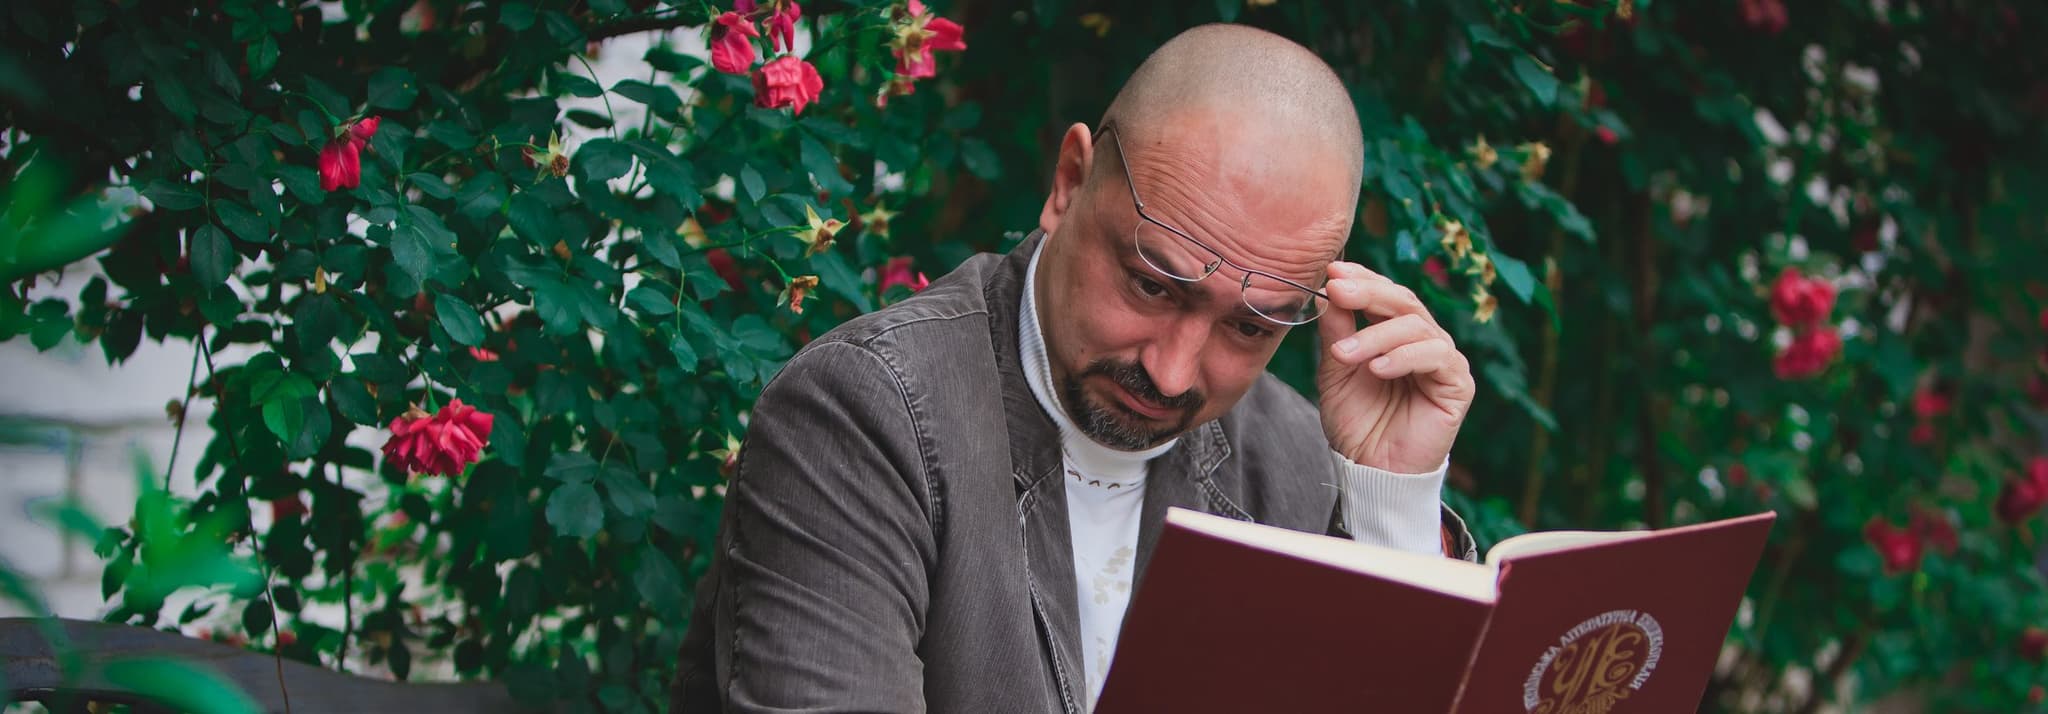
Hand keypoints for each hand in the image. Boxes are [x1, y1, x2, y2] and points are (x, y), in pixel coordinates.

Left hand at [1315, 261, 1475, 473]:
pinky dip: (1404, 358)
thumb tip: (1330, 290)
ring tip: (1344, 355)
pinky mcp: (1458, 385)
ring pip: (1416, 327)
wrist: (1371, 469)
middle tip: (1337, 290)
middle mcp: (1424, 341)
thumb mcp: (1336, 370)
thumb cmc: (1356, 422)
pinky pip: (1436, 357)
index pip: (1387, 294)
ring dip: (1376, 336)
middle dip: (1368, 292)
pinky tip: (1378, 369)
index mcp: (1397, 334)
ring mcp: (1443, 361)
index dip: (1363, 279)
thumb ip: (1337, 331)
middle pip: (1404, 301)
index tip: (1333, 271)